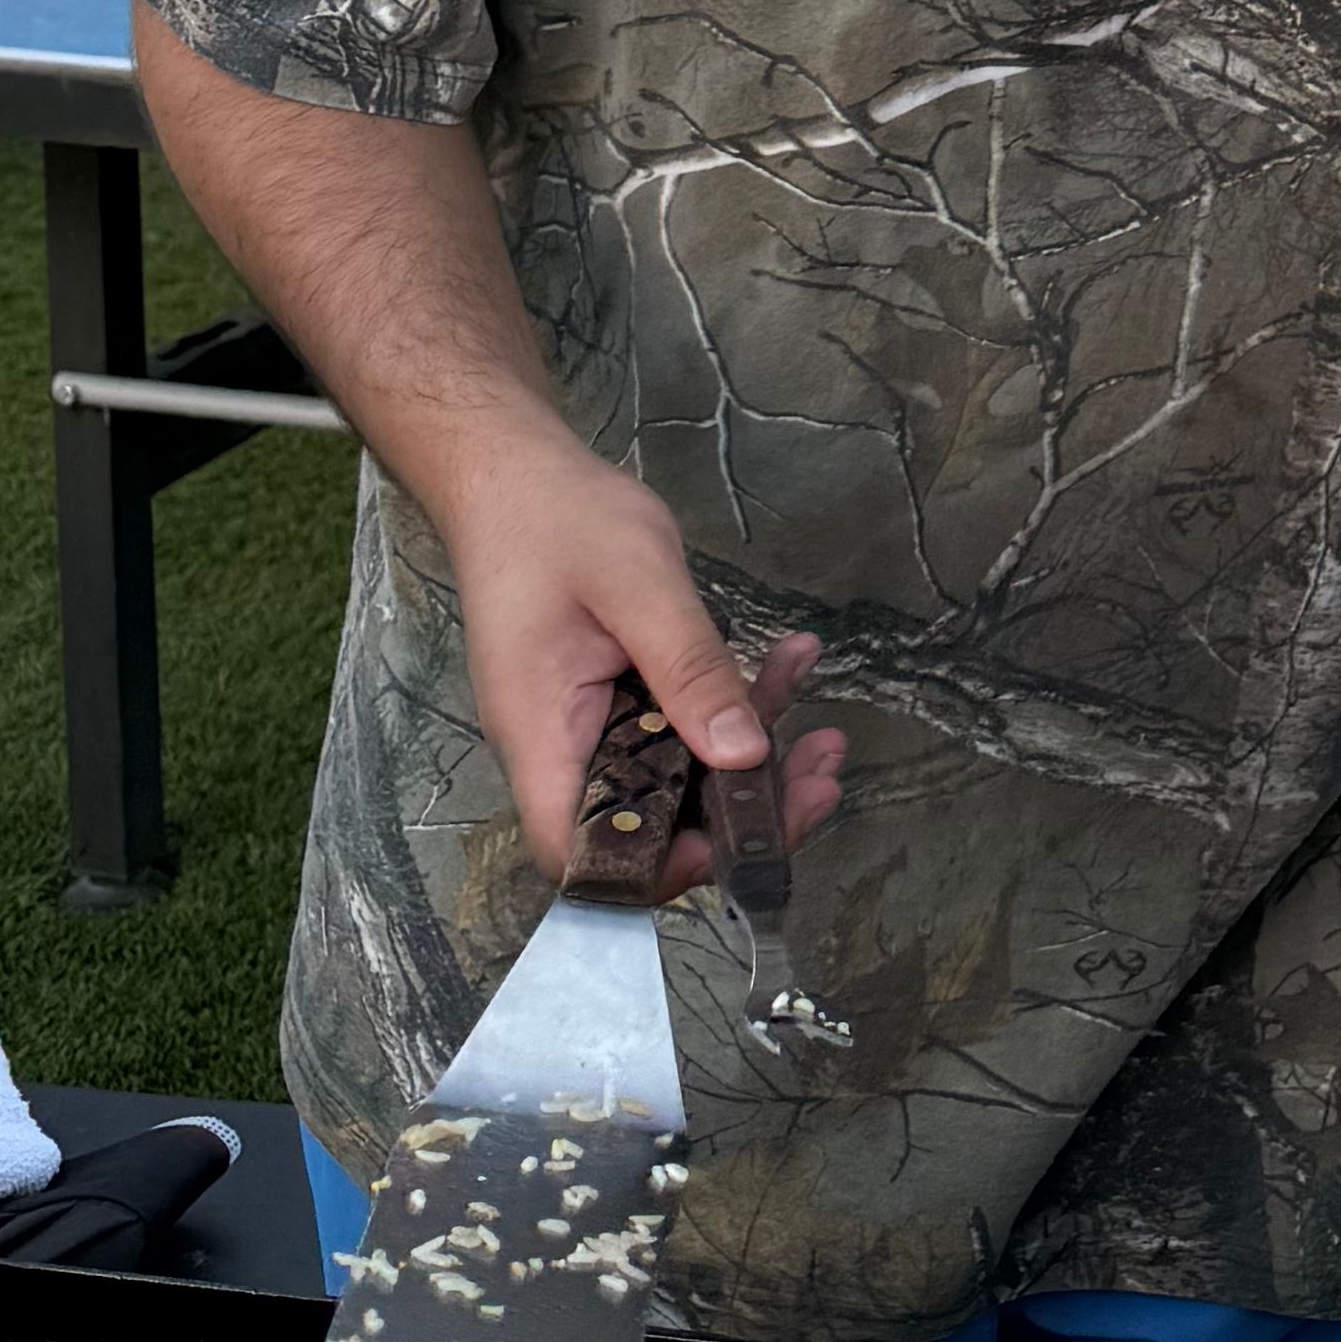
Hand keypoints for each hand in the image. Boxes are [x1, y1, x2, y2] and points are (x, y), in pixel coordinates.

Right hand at [426, 419, 846, 891]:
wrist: (515, 473)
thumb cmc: (557, 519)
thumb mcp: (638, 584)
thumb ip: (690, 668)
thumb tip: (743, 755)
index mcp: (543, 737)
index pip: (587, 854)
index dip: (663, 868)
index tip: (749, 835)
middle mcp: (562, 749)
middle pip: (647, 826)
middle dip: (741, 813)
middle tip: (822, 777)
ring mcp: (589, 726)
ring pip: (677, 777)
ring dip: (754, 758)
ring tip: (825, 732)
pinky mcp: (617, 698)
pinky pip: (681, 726)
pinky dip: (736, 705)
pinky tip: (790, 665)